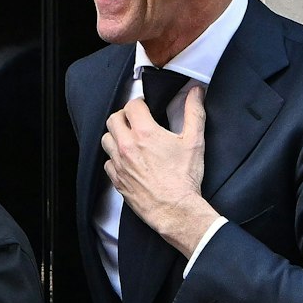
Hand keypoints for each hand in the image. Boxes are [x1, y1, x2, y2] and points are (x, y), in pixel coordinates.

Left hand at [102, 83, 218, 254]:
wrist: (175, 209)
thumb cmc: (184, 178)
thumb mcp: (194, 141)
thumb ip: (194, 112)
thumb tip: (196, 92)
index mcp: (144, 133)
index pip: (131, 106)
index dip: (139, 104)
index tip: (146, 108)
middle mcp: (127, 146)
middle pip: (113, 120)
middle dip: (124, 117)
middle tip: (135, 121)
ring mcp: (119, 164)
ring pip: (106, 140)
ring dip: (116, 136)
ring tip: (129, 139)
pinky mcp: (117, 180)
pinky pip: (107, 163)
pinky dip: (114, 159)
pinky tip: (127, 160)